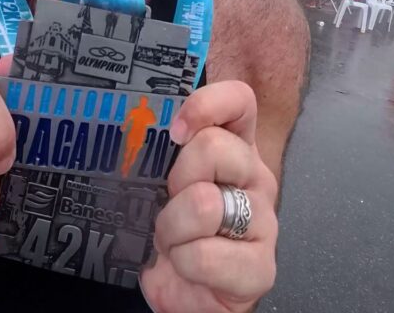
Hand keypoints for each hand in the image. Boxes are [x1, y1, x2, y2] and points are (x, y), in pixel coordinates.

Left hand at [141, 81, 278, 312]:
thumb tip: (130, 128)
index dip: (207, 105)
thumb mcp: (158, 184)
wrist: (183, 291)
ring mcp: (263, 221)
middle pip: (214, 147)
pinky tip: (187, 267)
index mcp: (233, 149)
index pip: (239, 101)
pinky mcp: (261, 267)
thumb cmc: (171, 230)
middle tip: (168, 204)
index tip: (176, 131)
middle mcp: (254, 178)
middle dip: (175, 180)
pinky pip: (205, 254)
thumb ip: (156, 153)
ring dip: (172, 228)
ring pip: (204, 203)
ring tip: (172, 242)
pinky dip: (183, 263)